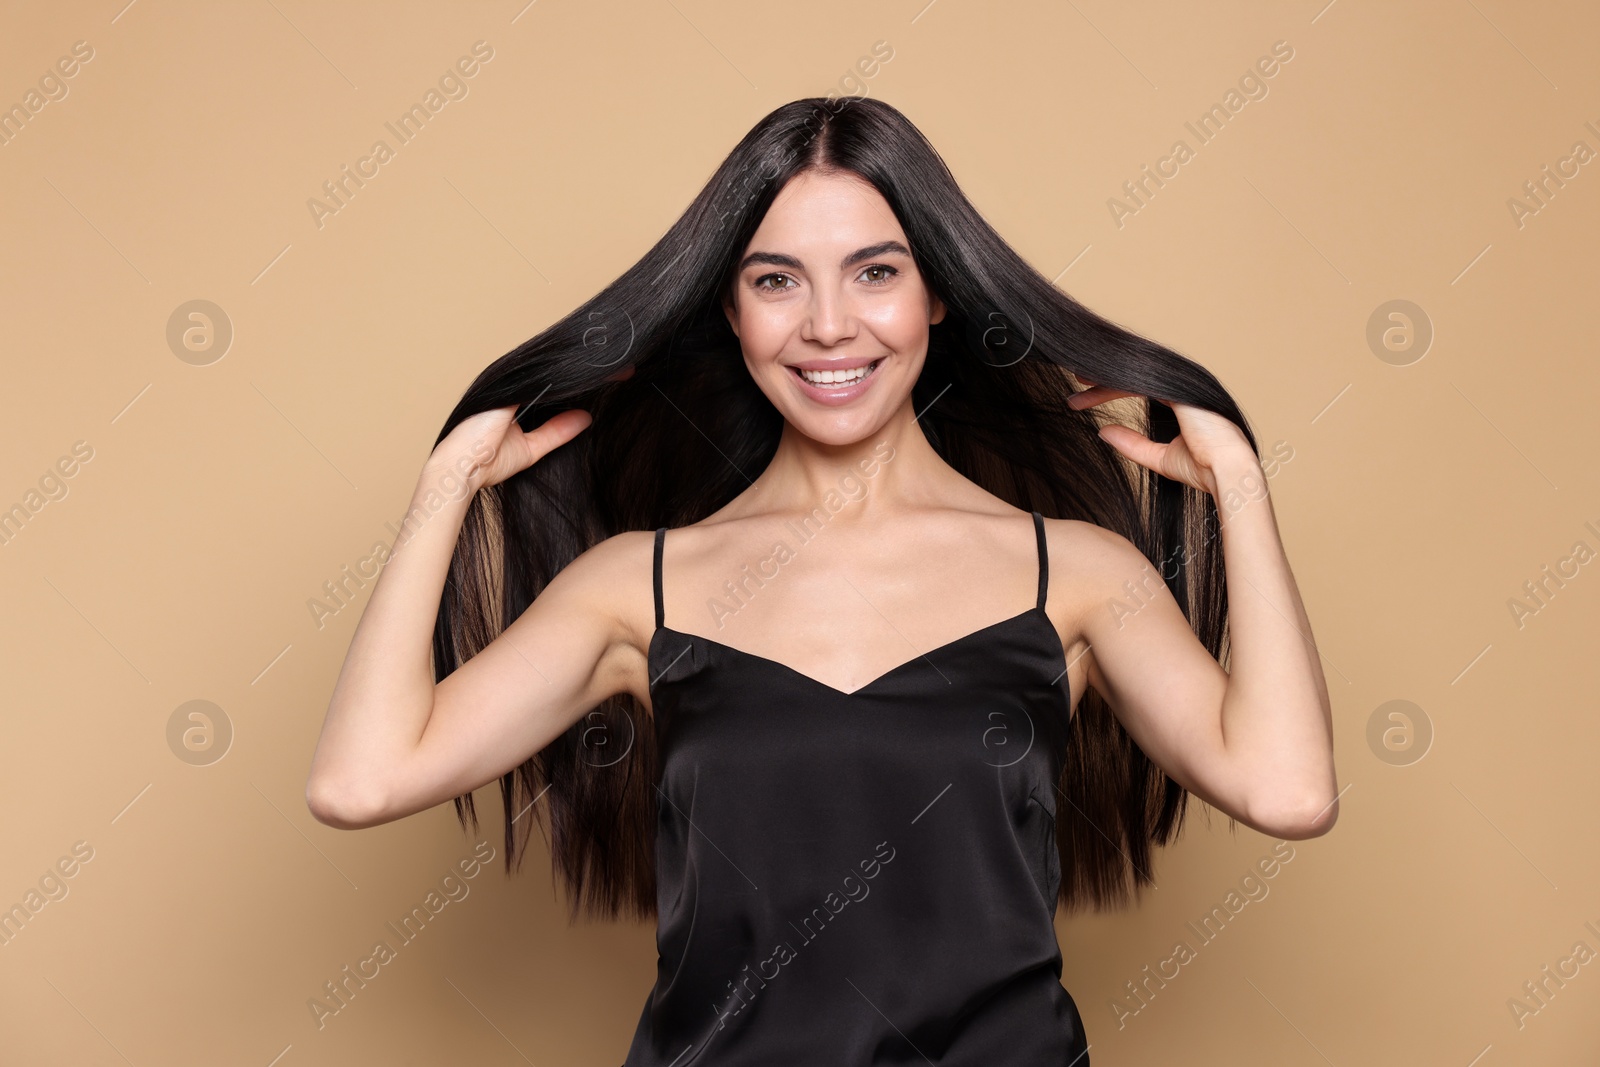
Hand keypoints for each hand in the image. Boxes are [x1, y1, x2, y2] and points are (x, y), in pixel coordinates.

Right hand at [427, 366, 633, 492]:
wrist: (461, 469)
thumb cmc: (486, 463)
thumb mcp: (533, 448)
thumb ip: (557, 432)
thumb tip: (585, 419)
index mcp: (518, 397)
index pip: (557, 384)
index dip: (584, 380)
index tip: (617, 376)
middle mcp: (517, 385)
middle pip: (559, 372)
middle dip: (592, 368)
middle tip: (627, 367)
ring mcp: (514, 384)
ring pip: (557, 370)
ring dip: (587, 367)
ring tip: (619, 366)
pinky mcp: (512, 388)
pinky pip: (548, 377)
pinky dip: (572, 374)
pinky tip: (596, 370)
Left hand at [1066, 377, 1256, 495]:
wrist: (1227, 473)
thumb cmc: (1203, 468)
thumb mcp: (1159, 457)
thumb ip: (1132, 444)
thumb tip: (1103, 432)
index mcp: (1181, 399)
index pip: (1138, 385)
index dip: (1109, 389)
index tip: (1083, 396)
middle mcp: (1181, 386)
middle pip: (1135, 375)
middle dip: (1103, 376)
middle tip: (1076, 380)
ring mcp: (1181, 385)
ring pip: (1135, 374)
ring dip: (1105, 378)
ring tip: (1078, 385)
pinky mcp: (1179, 390)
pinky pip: (1141, 380)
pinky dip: (1117, 383)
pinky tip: (1096, 388)